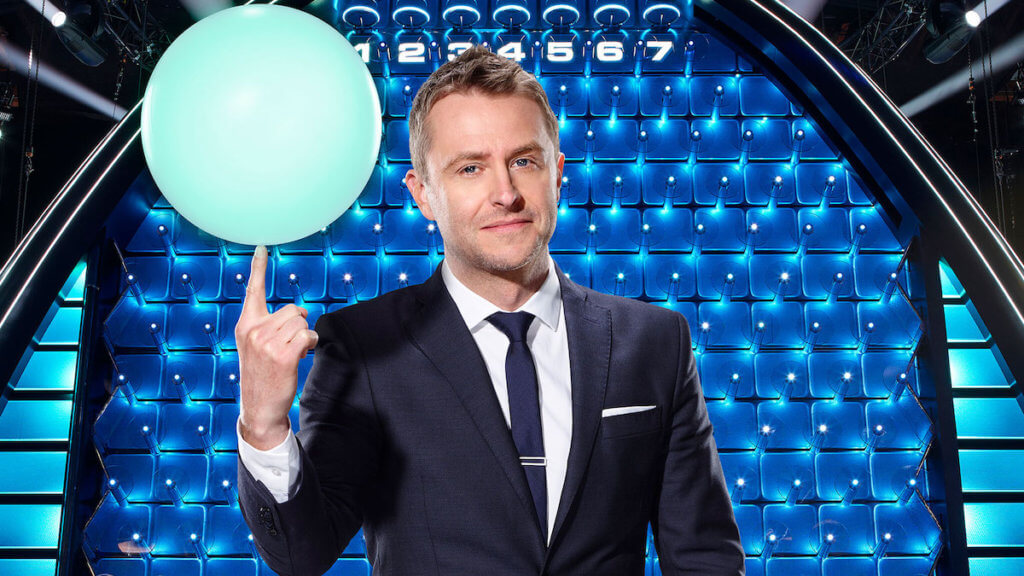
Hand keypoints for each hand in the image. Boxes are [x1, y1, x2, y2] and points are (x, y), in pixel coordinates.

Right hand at [235, 245, 318, 449]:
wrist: (259, 408)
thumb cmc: (262, 376)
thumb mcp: (254, 347)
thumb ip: (266, 327)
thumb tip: (296, 314)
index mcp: (245, 325)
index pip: (253, 291)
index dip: (258, 268)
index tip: (261, 248)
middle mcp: (253, 330)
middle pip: (293, 309)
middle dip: (298, 325)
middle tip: (289, 345)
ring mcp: (267, 342)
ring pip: (302, 322)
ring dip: (305, 337)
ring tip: (292, 353)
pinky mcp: (282, 354)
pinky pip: (308, 336)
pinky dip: (310, 345)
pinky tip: (300, 357)